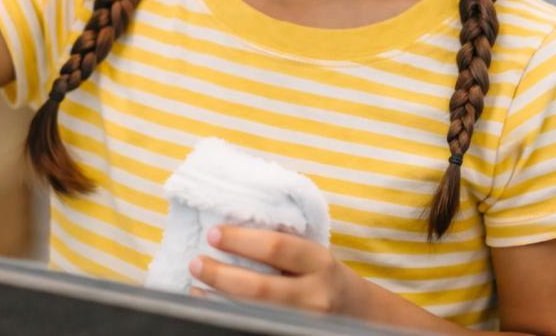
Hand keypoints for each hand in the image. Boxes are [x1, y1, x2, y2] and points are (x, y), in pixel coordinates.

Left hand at [189, 226, 365, 317]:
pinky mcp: (294, 333)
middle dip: (222, 275)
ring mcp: (304, 321)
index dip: (241, 240)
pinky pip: (257, 326)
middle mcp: (314, 296)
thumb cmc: (326, 277)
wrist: (361, 314)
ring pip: (255, 313)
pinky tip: (211, 308)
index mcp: (318, 263)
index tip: (213, 233)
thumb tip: (229, 230)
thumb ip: (283, 245)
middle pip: (260, 289)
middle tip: (196, 262)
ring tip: (194, 287)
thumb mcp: (313, 255)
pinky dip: (229, 317)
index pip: (276, 247)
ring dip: (218, 301)